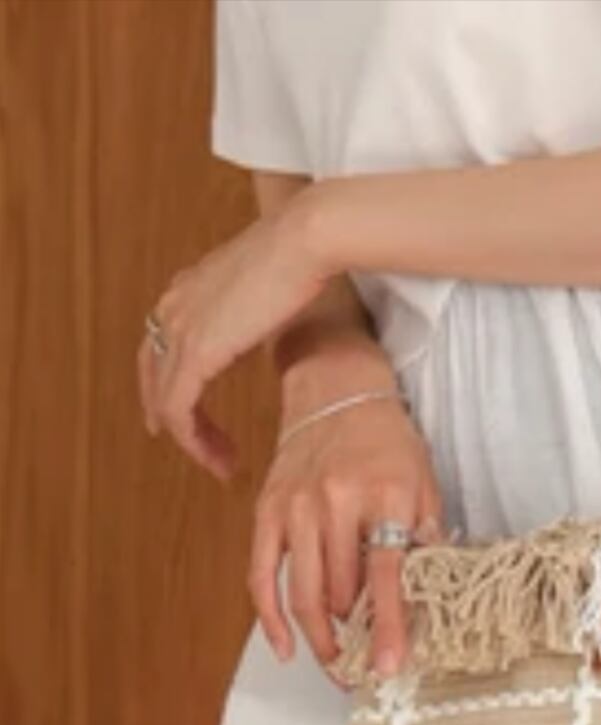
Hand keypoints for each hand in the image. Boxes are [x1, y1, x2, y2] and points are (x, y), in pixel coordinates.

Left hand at [138, 196, 327, 479]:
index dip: (165, 386)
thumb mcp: (265, 287)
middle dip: (172, 418)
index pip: (159, 346)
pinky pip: (179, 410)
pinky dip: (195, 441)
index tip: (187, 418)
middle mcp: (174, 307)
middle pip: (152, 375)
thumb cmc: (301, 257)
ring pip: (166, 401)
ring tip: (220, 463)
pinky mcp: (195, 353)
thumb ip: (251, 310)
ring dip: (193, 441)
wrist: (304, 241)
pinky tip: (218, 457)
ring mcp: (180, 329)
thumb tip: (266, 325)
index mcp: (187, 289)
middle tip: (198, 450)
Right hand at [251, 390, 444, 678]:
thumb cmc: (385, 440)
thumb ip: (426, 540)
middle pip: (342, 593)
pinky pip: (262, 577)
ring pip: (305, 595)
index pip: (384, 576)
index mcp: (383, 495)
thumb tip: (430, 601)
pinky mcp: (268, 512)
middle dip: (356, 637)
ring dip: (321, 641)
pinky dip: (272, 620)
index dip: (386, 627)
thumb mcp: (423, 484)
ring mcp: (296, 508)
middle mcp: (334, 502)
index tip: (386, 666)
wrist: (335, 388)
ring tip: (338, 667)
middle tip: (368, 663)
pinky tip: (287, 648)